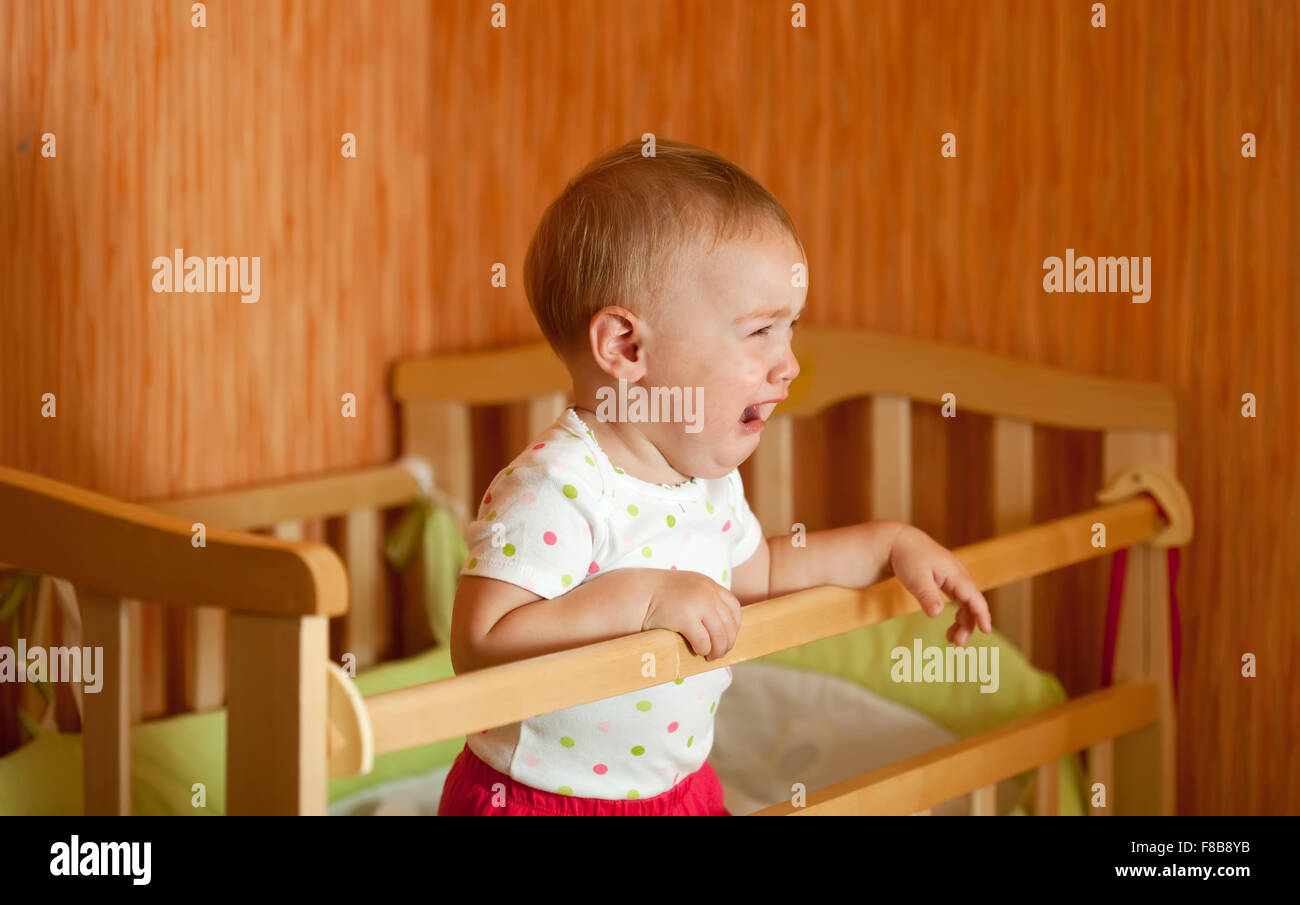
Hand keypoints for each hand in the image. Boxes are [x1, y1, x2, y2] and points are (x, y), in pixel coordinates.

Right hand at [641, 569, 741, 660]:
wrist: (636, 593)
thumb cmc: (660, 596)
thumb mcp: (687, 590)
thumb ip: (704, 600)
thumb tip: (722, 628)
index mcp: (708, 584)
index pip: (734, 608)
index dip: (734, 627)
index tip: (727, 638)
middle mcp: (707, 592)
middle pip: (729, 624)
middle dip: (727, 642)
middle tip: (719, 654)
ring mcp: (697, 604)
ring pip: (719, 635)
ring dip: (717, 650)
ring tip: (710, 656)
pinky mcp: (685, 618)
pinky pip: (703, 641)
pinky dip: (703, 650)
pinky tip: (698, 652)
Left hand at [888, 526, 991, 645]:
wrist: (899, 542)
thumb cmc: (907, 558)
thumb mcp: (916, 579)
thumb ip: (927, 596)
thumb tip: (937, 614)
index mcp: (955, 574)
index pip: (974, 597)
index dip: (981, 614)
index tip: (986, 630)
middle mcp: (959, 575)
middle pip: (972, 603)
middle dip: (969, 624)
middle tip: (957, 643)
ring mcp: (954, 578)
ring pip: (966, 603)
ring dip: (963, 622)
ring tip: (951, 639)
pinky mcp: (947, 580)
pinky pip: (959, 600)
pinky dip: (958, 614)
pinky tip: (951, 627)